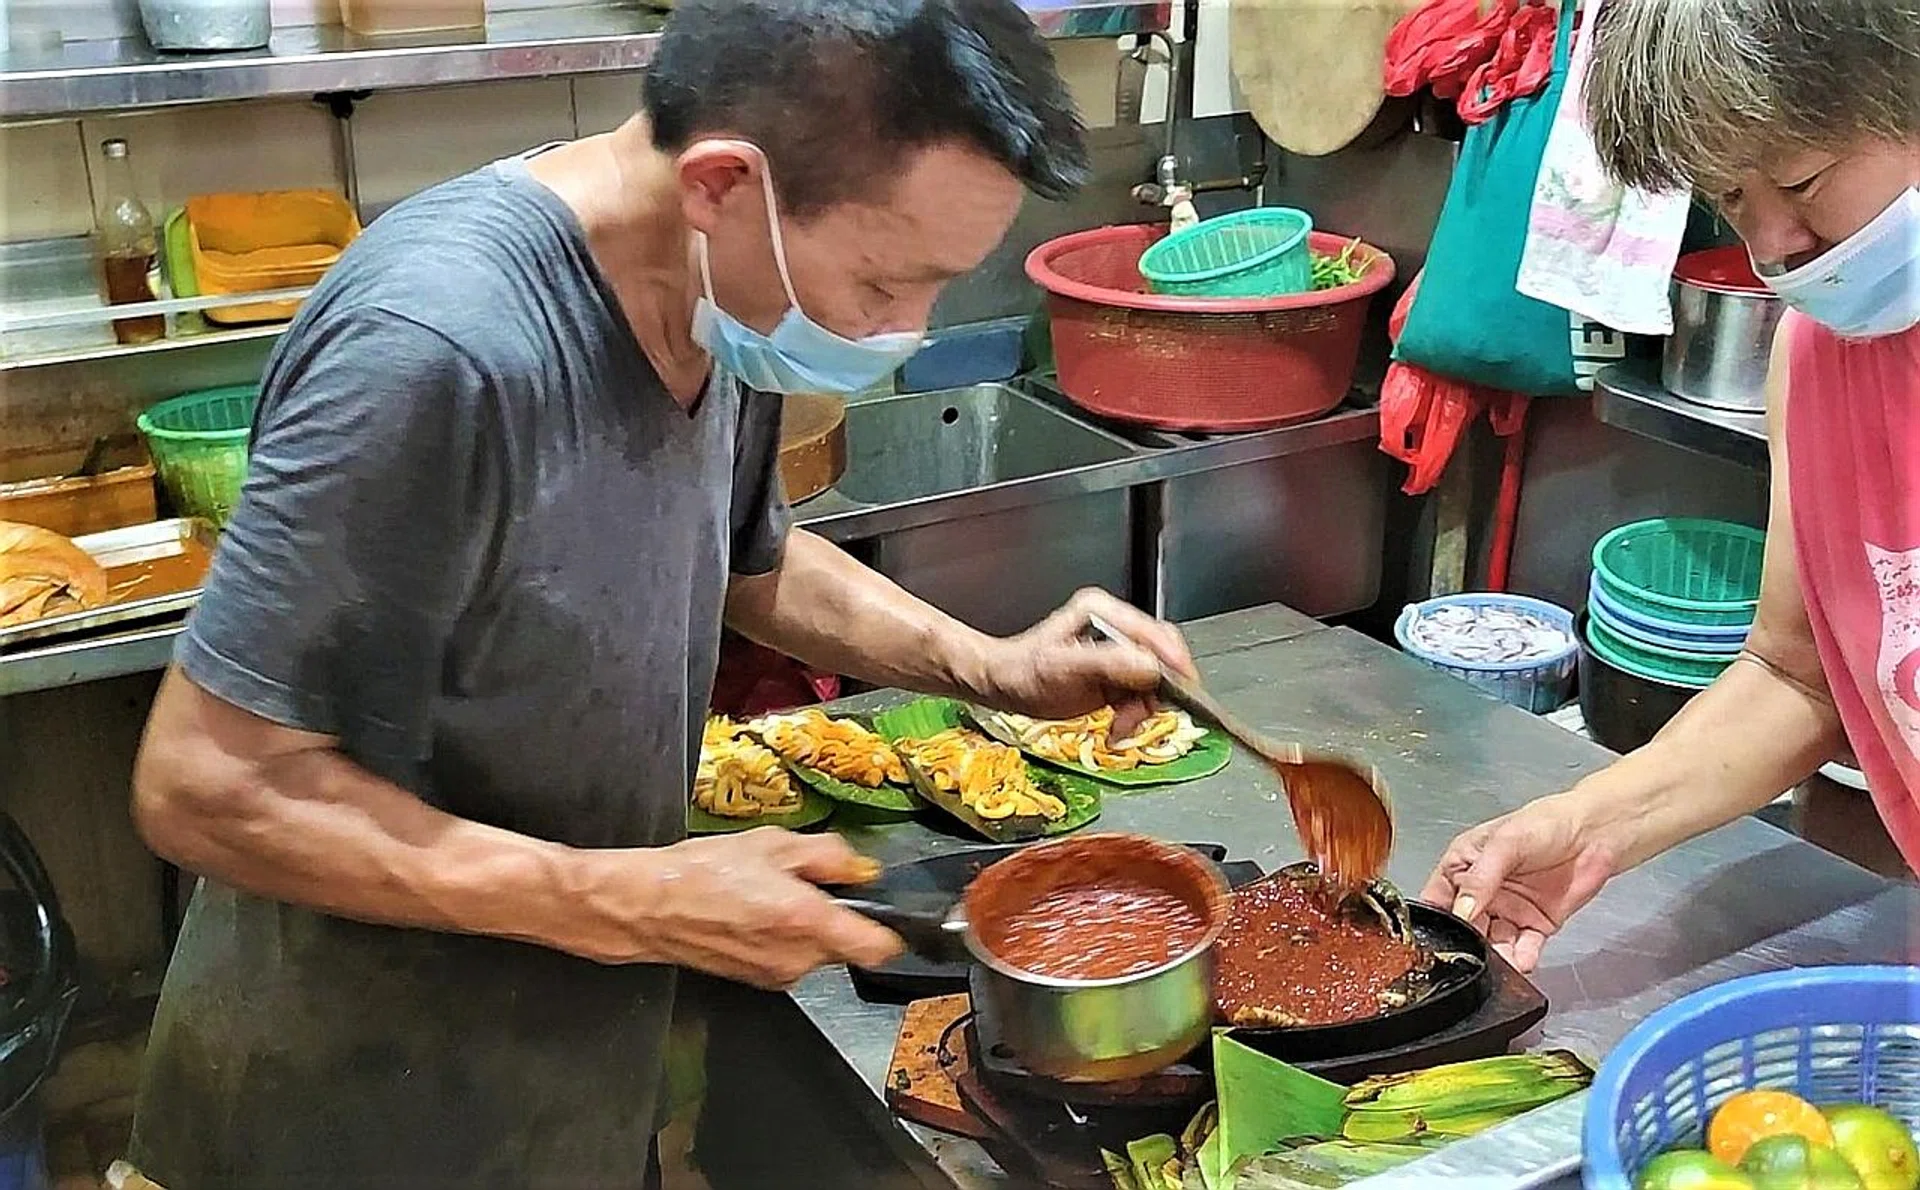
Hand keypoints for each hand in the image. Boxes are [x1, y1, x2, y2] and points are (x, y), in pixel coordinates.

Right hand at [573, 828, 903, 988]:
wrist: (649, 907)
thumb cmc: (703, 872)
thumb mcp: (773, 843)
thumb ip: (829, 856)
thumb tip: (861, 869)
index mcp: (808, 922)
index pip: (878, 948)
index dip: (892, 931)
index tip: (887, 915)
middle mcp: (799, 958)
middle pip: (846, 945)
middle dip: (836, 916)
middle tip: (805, 885)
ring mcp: (778, 975)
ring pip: (817, 952)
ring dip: (807, 928)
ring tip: (769, 896)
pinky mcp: (759, 981)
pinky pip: (790, 959)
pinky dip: (782, 939)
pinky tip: (752, 914)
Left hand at [965, 588, 1196, 734]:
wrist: (1001, 687)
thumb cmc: (1022, 671)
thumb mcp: (1063, 667)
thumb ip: (1108, 665)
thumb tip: (1151, 668)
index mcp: (1105, 614)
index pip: (1155, 634)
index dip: (1174, 661)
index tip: (1185, 688)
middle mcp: (1116, 630)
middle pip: (1161, 659)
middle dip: (1158, 691)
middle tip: (1144, 715)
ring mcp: (1117, 654)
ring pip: (1154, 683)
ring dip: (1143, 710)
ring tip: (1121, 726)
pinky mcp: (1115, 677)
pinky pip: (1141, 697)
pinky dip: (1134, 717)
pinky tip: (1117, 729)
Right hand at [1418, 794, 1618, 973]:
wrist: (1595, 833)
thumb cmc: (1546, 823)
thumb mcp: (1505, 843)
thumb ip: (1481, 878)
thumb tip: (1461, 911)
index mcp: (1463, 866)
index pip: (1438, 899)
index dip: (1434, 920)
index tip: (1436, 939)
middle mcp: (1483, 892)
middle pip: (1465, 928)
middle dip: (1468, 945)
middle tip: (1472, 958)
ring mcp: (1509, 910)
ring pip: (1494, 942)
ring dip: (1496, 957)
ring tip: (1501, 964)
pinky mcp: (1535, 924)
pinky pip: (1524, 947)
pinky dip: (1523, 958)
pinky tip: (1523, 961)